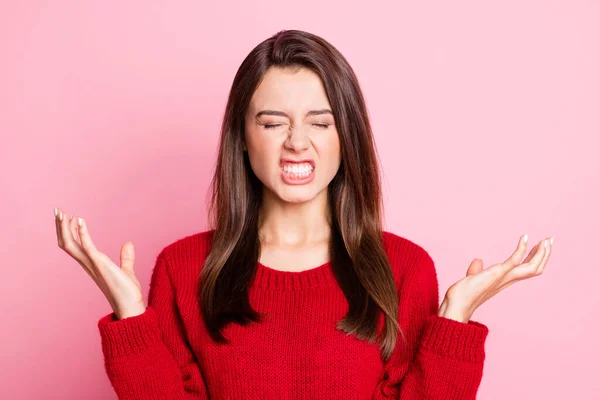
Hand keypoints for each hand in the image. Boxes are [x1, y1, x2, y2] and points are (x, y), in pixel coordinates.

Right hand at [54, 207, 145, 319]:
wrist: (130, 305)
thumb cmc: (126, 291)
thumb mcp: (126, 270)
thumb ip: (126, 257)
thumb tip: (128, 244)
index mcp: (91, 264)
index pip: (74, 245)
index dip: (69, 231)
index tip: (68, 216)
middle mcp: (87, 264)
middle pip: (67, 243)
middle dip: (61, 227)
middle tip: (57, 210)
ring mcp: (92, 264)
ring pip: (71, 244)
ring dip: (65, 228)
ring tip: (62, 212)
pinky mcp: (100, 264)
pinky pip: (87, 246)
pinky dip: (83, 233)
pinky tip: (80, 219)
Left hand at [438, 234, 553, 322]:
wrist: (457, 302)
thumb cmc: (465, 292)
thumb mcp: (474, 277)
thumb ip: (477, 270)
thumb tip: (478, 261)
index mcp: (506, 280)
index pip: (527, 269)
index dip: (535, 257)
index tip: (539, 244)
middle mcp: (509, 280)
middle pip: (535, 268)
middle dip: (544, 254)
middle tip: (550, 239)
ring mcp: (505, 277)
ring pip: (532, 267)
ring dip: (541, 253)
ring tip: (546, 240)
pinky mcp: (498, 273)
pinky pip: (515, 260)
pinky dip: (521, 248)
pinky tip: (525, 237)